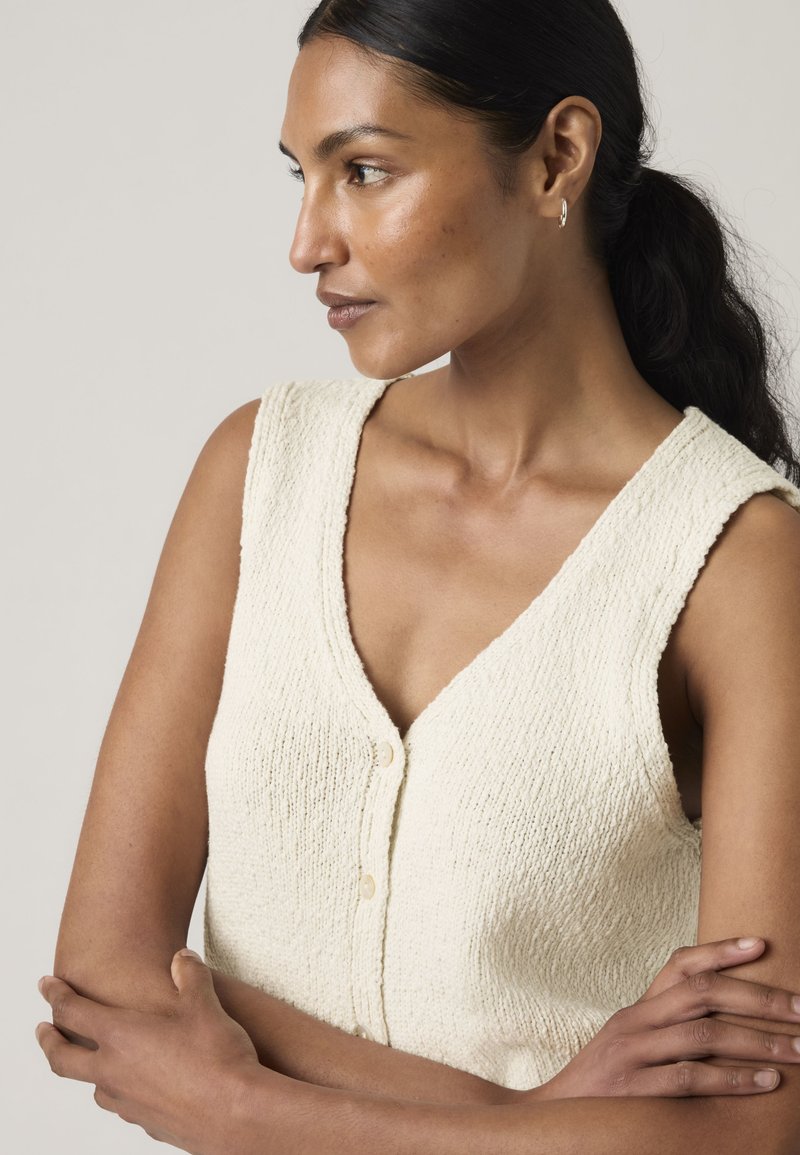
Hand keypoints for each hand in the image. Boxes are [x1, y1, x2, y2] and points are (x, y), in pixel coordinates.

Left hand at [35, 948, 269, 1151]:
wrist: (234, 1114)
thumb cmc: (217, 1056)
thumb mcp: (205, 1003)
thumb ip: (190, 976)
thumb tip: (182, 957)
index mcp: (120, 1035)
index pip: (72, 1011)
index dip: (55, 994)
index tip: (45, 984)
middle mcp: (113, 1070)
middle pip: (61, 1057)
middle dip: (48, 1040)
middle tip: (42, 1030)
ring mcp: (125, 1101)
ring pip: (92, 1085)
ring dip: (86, 1069)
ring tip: (94, 1059)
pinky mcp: (145, 1123)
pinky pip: (121, 1105)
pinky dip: (119, 1091)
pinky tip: (139, 1086)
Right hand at [530, 936, 799, 1099]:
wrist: (554, 1117)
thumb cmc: (606, 1086)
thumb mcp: (632, 1047)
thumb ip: (668, 1031)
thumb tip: (727, 1022)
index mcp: (637, 1009)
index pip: (680, 964)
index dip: (721, 950)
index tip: (763, 945)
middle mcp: (634, 1022)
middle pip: (701, 993)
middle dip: (758, 999)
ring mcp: (632, 1054)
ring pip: (702, 1034)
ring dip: (758, 1041)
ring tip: (798, 1050)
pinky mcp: (632, 1090)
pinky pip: (689, 1078)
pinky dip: (732, 1079)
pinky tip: (765, 1083)